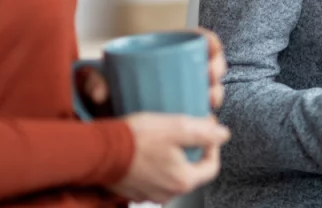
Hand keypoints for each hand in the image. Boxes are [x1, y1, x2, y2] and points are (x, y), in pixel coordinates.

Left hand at [81, 27, 227, 110]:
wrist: (95, 122)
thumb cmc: (97, 95)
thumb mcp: (94, 82)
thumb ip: (91, 80)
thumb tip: (101, 93)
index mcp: (159, 54)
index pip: (193, 40)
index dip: (209, 43)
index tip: (211, 51)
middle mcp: (172, 71)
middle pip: (205, 63)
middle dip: (216, 69)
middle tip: (210, 78)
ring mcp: (177, 92)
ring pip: (206, 87)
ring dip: (215, 91)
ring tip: (210, 99)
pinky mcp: (178, 114)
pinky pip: (199, 110)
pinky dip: (207, 113)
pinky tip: (207, 116)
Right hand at [110, 113, 230, 203]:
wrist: (98, 150)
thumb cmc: (136, 140)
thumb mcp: (178, 128)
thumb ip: (205, 133)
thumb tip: (223, 135)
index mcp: (183, 181)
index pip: (212, 167)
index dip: (213, 147)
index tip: (207, 130)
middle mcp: (168, 193)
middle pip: (192, 170)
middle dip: (192, 149)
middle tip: (185, 131)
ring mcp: (149, 194)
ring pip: (172, 173)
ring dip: (173, 156)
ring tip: (166, 138)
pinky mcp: (134, 190)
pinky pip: (153, 177)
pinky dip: (155, 164)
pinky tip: (148, 148)